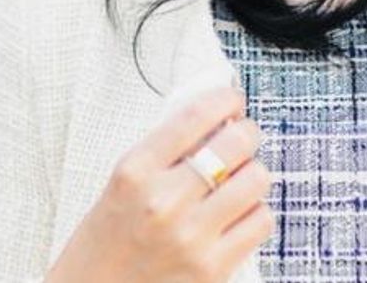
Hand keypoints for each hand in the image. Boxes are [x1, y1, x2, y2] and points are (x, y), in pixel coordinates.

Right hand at [44, 85, 273, 282]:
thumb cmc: (105, 244)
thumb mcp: (122, 183)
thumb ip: (165, 150)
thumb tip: (215, 120)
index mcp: (136, 171)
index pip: (196, 116)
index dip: (225, 99)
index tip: (232, 100)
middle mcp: (163, 201)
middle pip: (237, 143)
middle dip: (246, 133)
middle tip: (242, 138)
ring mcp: (190, 237)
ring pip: (256, 179)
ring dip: (252, 174)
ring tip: (239, 180)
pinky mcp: (211, 269)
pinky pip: (260, 222)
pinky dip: (255, 213)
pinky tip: (238, 215)